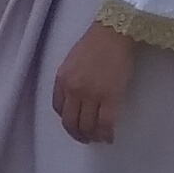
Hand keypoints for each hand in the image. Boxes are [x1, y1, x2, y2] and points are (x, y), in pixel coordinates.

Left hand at [52, 18, 136, 143]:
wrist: (114, 33)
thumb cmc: (96, 42)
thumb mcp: (72, 61)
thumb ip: (70, 79)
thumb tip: (76, 97)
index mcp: (62, 79)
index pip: (59, 107)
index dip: (67, 119)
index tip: (74, 123)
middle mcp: (73, 90)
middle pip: (70, 121)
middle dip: (77, 134)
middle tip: (85, 138)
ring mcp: (91, 95)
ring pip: (87, 126)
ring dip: (92, 136)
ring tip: (98, 138)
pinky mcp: (110, 98)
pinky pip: (105, 123)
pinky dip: (106, 134)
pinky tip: (109, 138)